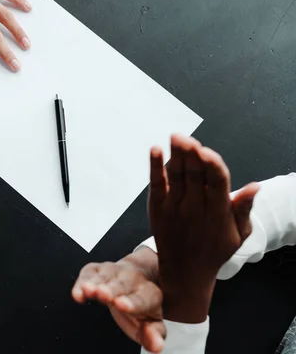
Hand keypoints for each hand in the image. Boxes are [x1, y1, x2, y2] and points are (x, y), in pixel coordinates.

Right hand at [72, 247, 165, 352]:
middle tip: (103, 294)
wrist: (136, 279)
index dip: (132, 302)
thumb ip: (154, 334)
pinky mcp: (96, 269)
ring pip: (105, 275)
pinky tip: (77, 293)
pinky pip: (89, 272)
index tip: (122, 305)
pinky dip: (82, 281)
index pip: (142, 298)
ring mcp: (114, 272)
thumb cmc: (141, 307)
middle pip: (123, 284)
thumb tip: (156, 345)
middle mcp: (132, 279)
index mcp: (149, 294)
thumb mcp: (151, 323)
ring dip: (96, 282)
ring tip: (88, 290)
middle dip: (112, 289)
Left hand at [148, 134, 258, 322]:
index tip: (206, 151)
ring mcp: (175, 208)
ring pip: (176, 177)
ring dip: (175, 156)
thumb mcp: (238, 234)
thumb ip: (243, 209)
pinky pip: (156, 185)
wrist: (185, 273)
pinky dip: (155, 167)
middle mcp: (195, 208)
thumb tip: (255, 186)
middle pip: (194, 175)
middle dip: (190, 155)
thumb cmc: (215, 250)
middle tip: (184, 137)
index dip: (212, 166)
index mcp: (218, 212)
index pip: (216, 183)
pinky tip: (155, 150)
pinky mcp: (157, 209)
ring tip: (175, 137)